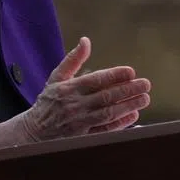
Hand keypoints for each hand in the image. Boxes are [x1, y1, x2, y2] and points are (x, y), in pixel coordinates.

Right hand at [19, 37, 150, 140]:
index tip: (131, 71)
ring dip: (128, 106)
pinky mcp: (82, 138)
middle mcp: (74, 105)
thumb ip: (73, 59)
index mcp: (69, 88)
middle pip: (105, 97)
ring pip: (107, 114)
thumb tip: (85, 40)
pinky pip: (104, 131)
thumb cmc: (49, 101)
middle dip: (127, 90)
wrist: (33, 132)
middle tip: (145, 84)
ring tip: (144, 99)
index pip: (95, 80)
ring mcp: (79, 123)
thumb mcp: (57, 77)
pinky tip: (133, 116)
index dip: (114, 75)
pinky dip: (120, 124)